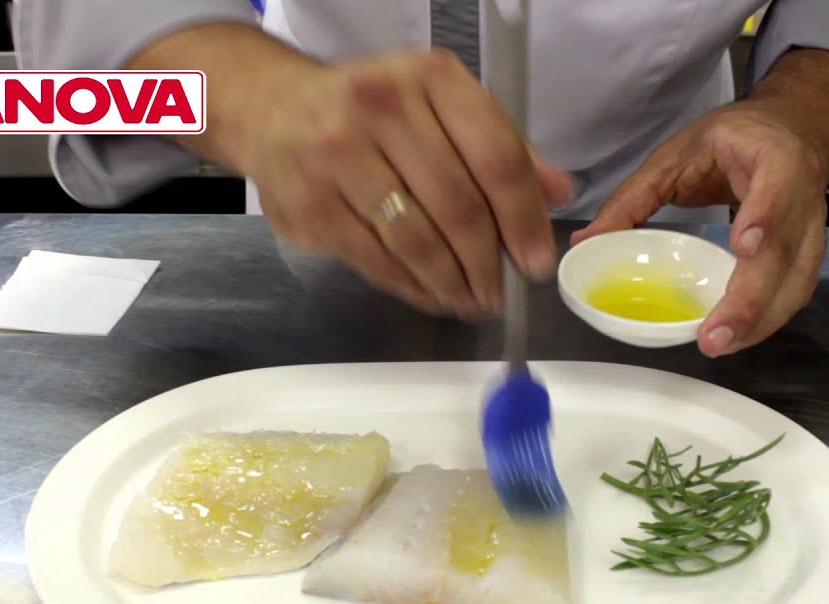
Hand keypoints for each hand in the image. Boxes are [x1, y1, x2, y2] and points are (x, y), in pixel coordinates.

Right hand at [239, 49, 573, 317]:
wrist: (270, 109)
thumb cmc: (368, 110)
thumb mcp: (436, 105)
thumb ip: (499, 146)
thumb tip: (558, 193)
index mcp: (428, 79)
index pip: (495, 155)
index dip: (523, 217)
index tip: (535, 261)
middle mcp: (381, 108)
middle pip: (458, 206)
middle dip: (487, 263)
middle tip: (500, 293)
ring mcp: (337, 156)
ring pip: (416, 240)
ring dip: (452, 283)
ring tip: (470, 300)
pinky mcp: (310, 205)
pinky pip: (376, 260)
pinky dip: (411, 287)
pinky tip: (431, 294)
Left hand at [572, 102, 828, 356]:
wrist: (793, 129)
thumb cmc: (735, 138)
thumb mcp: (678, 153)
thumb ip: (634, 196)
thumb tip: (587, 240)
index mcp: (772, 156)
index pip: (777, 186)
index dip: (765, 216)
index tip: (744, 247)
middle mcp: (802, 194)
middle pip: (785, 252)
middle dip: (751, 300)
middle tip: (715, 336)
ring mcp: (812, 227)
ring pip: (797, 282)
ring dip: (761, 320)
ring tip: (721, 344)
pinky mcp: (809, 252)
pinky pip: (795, 291)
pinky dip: (768, 318)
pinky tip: (738, 336)